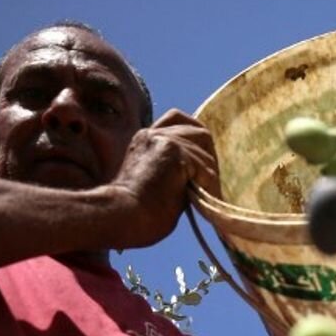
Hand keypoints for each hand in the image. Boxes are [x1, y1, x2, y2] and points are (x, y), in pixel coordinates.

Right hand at [109, 109, 220, 248]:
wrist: (122, 215)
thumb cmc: (135, 211)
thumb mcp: (155, 180)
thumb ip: (174, 170)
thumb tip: (201, 175)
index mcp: (146, 138)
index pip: (177, 121)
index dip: (195, 138)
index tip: (203, 162)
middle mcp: (154, 134)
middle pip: (198, 130)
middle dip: (210, 154)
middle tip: (212, 180)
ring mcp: (164, 140)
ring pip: (205, 152)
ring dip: (211, 176)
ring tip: (209, 196)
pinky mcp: (174, 152)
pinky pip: (205, 168)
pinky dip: (210, 186)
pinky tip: (206, 200)